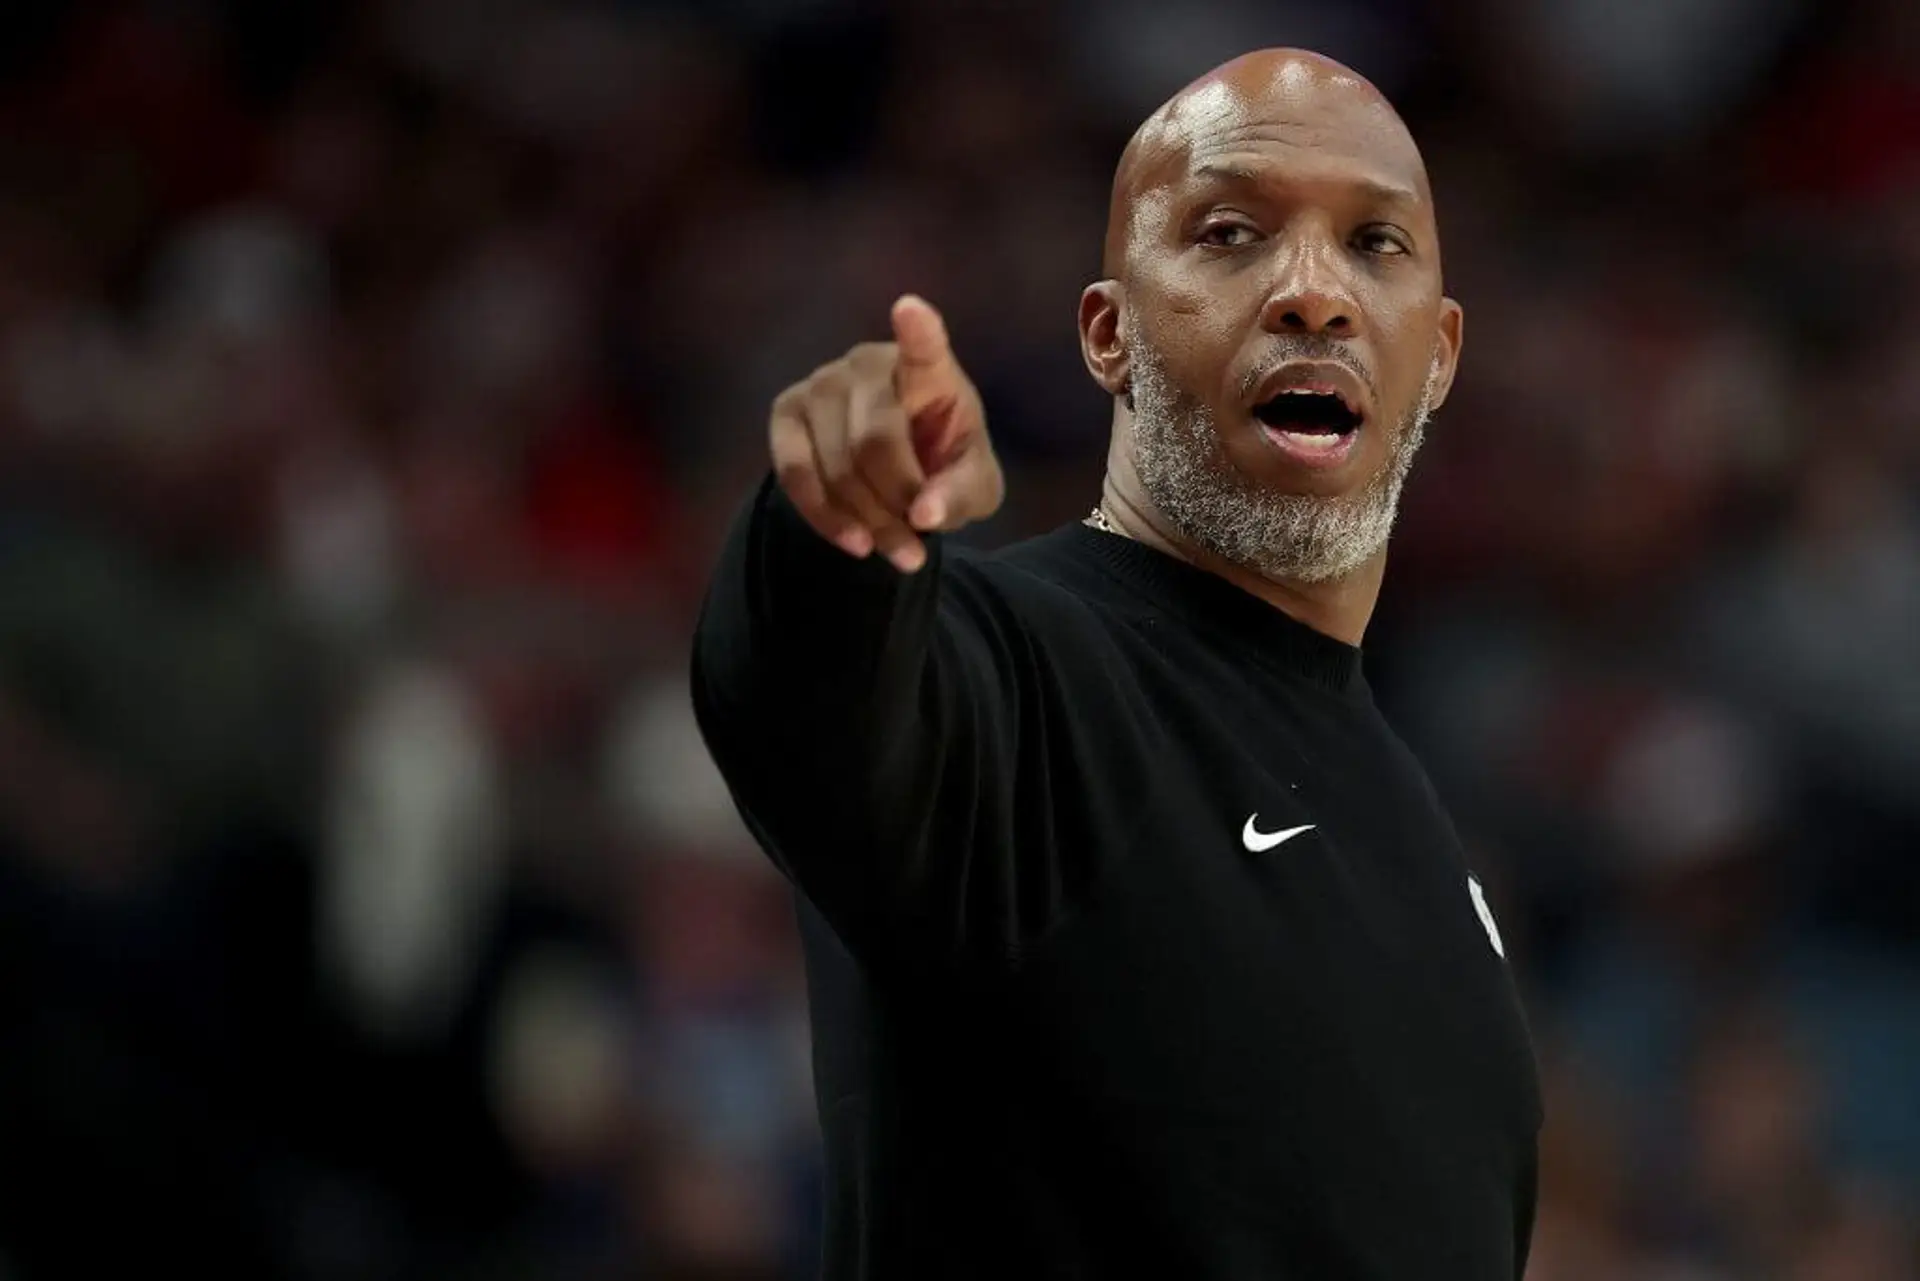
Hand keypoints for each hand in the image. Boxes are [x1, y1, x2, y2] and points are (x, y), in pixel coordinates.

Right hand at [768, 295, 1003, 571]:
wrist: (890, 473)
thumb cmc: (942, 466)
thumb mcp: (973, 487)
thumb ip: (960, 496)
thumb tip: (924, 516)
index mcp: (929, 370)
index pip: (924, 346)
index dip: (918, 332)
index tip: (910, 310)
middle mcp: (869, 364)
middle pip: (875, 442)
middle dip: (897, 504)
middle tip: (917, 550)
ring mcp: (822, 383)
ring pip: (836, 465)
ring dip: (867, 521)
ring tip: (898, 552)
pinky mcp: (786, 412)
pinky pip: (795, 472)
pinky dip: (825, 517)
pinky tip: (856, 542)